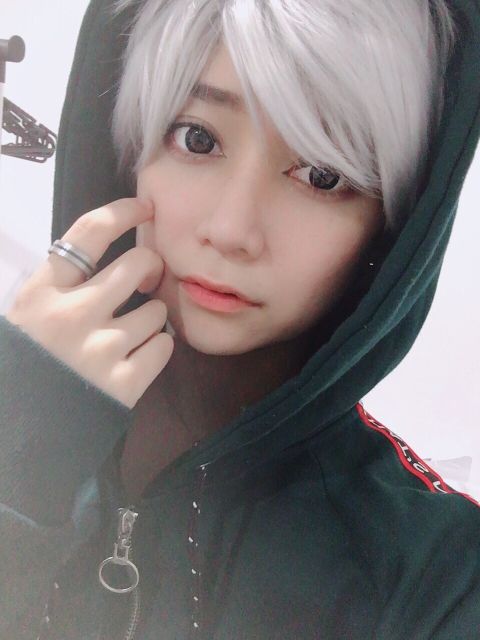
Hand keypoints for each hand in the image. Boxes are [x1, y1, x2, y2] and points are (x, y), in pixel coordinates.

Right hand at [6, 198, 173, 408]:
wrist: (21, 428)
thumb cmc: (27, 361)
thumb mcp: (27, 313)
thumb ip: (60, 285)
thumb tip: (105, 259)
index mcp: (43, 292)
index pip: (89, 233)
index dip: (123, 212)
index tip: (144, 209)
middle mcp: (74, 314)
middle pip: (138, 264)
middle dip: (149, 266)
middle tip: (145, 279)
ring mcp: (102, 349)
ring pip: (157, 310)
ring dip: (151, 315)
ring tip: (132, 331)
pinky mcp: (124, 384)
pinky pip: (164, 346)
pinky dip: (157, 347)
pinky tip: (139, 355)